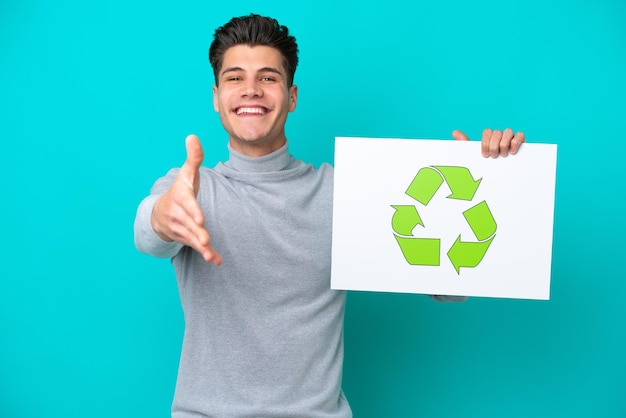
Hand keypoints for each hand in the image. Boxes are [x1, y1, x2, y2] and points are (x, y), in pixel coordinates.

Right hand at [151, 134, 221, 264]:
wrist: (160, 213)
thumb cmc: (179, 190)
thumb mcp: (186, 174)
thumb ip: (193, 157)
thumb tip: (193, 136)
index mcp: (181, 198)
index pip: (188, 205)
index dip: (193, 211)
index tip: (200, 218)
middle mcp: (179, 215)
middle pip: (189, 225)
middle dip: (197, 233)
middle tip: (205, 240)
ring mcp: (181, 228)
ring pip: (192, 238)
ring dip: (202, 248)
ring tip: (210, 255)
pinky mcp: (186, 238)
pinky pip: (196, 247)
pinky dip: (207, 255)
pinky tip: (216, 261)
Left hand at [452, 128, 524, 157]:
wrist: (500, 175)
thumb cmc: (486, 164)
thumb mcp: (474, 155)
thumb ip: (465, 143)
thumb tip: (454, 132)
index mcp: (489, 137)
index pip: (487, 132)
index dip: (485, 143)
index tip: (484, 155)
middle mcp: (500, 135)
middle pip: (496, 132)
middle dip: (493, 146)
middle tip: (493, 156)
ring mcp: (511, 137)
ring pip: (508, 132)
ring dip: (504, 145)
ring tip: (503, 155)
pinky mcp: (521, 141)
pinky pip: (520, 135)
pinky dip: (516, 142)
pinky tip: (512, 152)